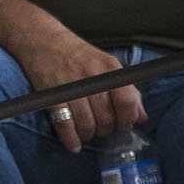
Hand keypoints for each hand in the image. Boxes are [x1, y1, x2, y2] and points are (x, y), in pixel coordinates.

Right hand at [16, 28, 143, 152]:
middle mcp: (92, 77)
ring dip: (89, 135)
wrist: (42, 40)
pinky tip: (74, 144)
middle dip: (107, 130)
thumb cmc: (77, 54)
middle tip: (103, 130)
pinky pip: (64, 124)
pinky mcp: (51, 95)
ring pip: (87, 124)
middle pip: (107, 117)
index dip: (127, 119)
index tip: (124, 125)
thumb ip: (127, 91)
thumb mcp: (107, 66)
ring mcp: (70, 86)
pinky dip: (71, 139)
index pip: (127, 102)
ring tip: (88, 133)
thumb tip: (141, 118)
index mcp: (109, 68)